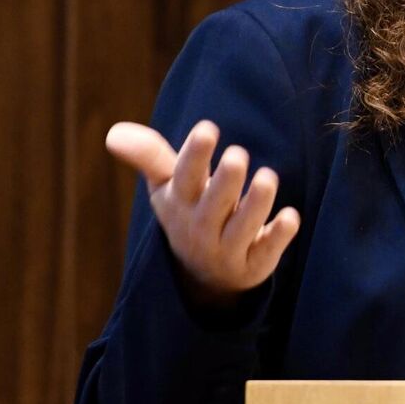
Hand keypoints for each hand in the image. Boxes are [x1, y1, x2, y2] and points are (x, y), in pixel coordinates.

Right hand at [105, 119, 300, 305]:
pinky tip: (291, 217)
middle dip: (225, 182)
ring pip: (241, 229)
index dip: (194, 155)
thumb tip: (113, 133)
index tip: (207, 128)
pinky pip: (266, 252)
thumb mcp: (167, 186)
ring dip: (255, 205)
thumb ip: (149, 156)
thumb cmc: (188, 212)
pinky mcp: (254, 264)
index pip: (184, 178)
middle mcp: (201, 227)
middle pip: (212, 205)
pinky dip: (278, 237)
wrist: (203, 274)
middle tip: (238, 154)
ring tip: (268, 176)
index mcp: (180, 203)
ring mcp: (227, 249)